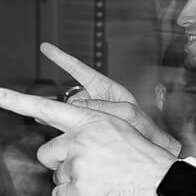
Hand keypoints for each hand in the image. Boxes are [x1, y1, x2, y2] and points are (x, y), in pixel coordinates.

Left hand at [0, 85, 175, 195]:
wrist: (163, 183)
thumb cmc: (141, 158)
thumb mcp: (118, 129)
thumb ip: (88, 129)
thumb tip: (63, 138)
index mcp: (90, 119)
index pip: (46, 107)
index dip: (15, 100)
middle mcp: (80, 137)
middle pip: (46, 153)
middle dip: (60, 163)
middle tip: (88, 167)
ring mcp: (78, 162)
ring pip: (56, 176)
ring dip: (72, 182)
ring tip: (100, 179)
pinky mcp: (79, 186)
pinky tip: (97, 193)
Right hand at [42, 43, 178, 152]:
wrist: (148, 148)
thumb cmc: (144, 128)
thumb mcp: (127, 113)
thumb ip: (102, 106)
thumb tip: (75, 104)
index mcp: (106, 88)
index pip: (79, 69)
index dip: (62, 58)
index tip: (46, 47)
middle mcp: (96, 99)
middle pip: (70, 97)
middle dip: (62, 105)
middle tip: (46, 111)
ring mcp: (91, 114)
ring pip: (68, 114)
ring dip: (62, 119)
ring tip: (53, 125)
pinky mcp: (88, 128)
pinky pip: (70, 125)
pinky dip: (62, 128)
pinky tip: (55, 132)